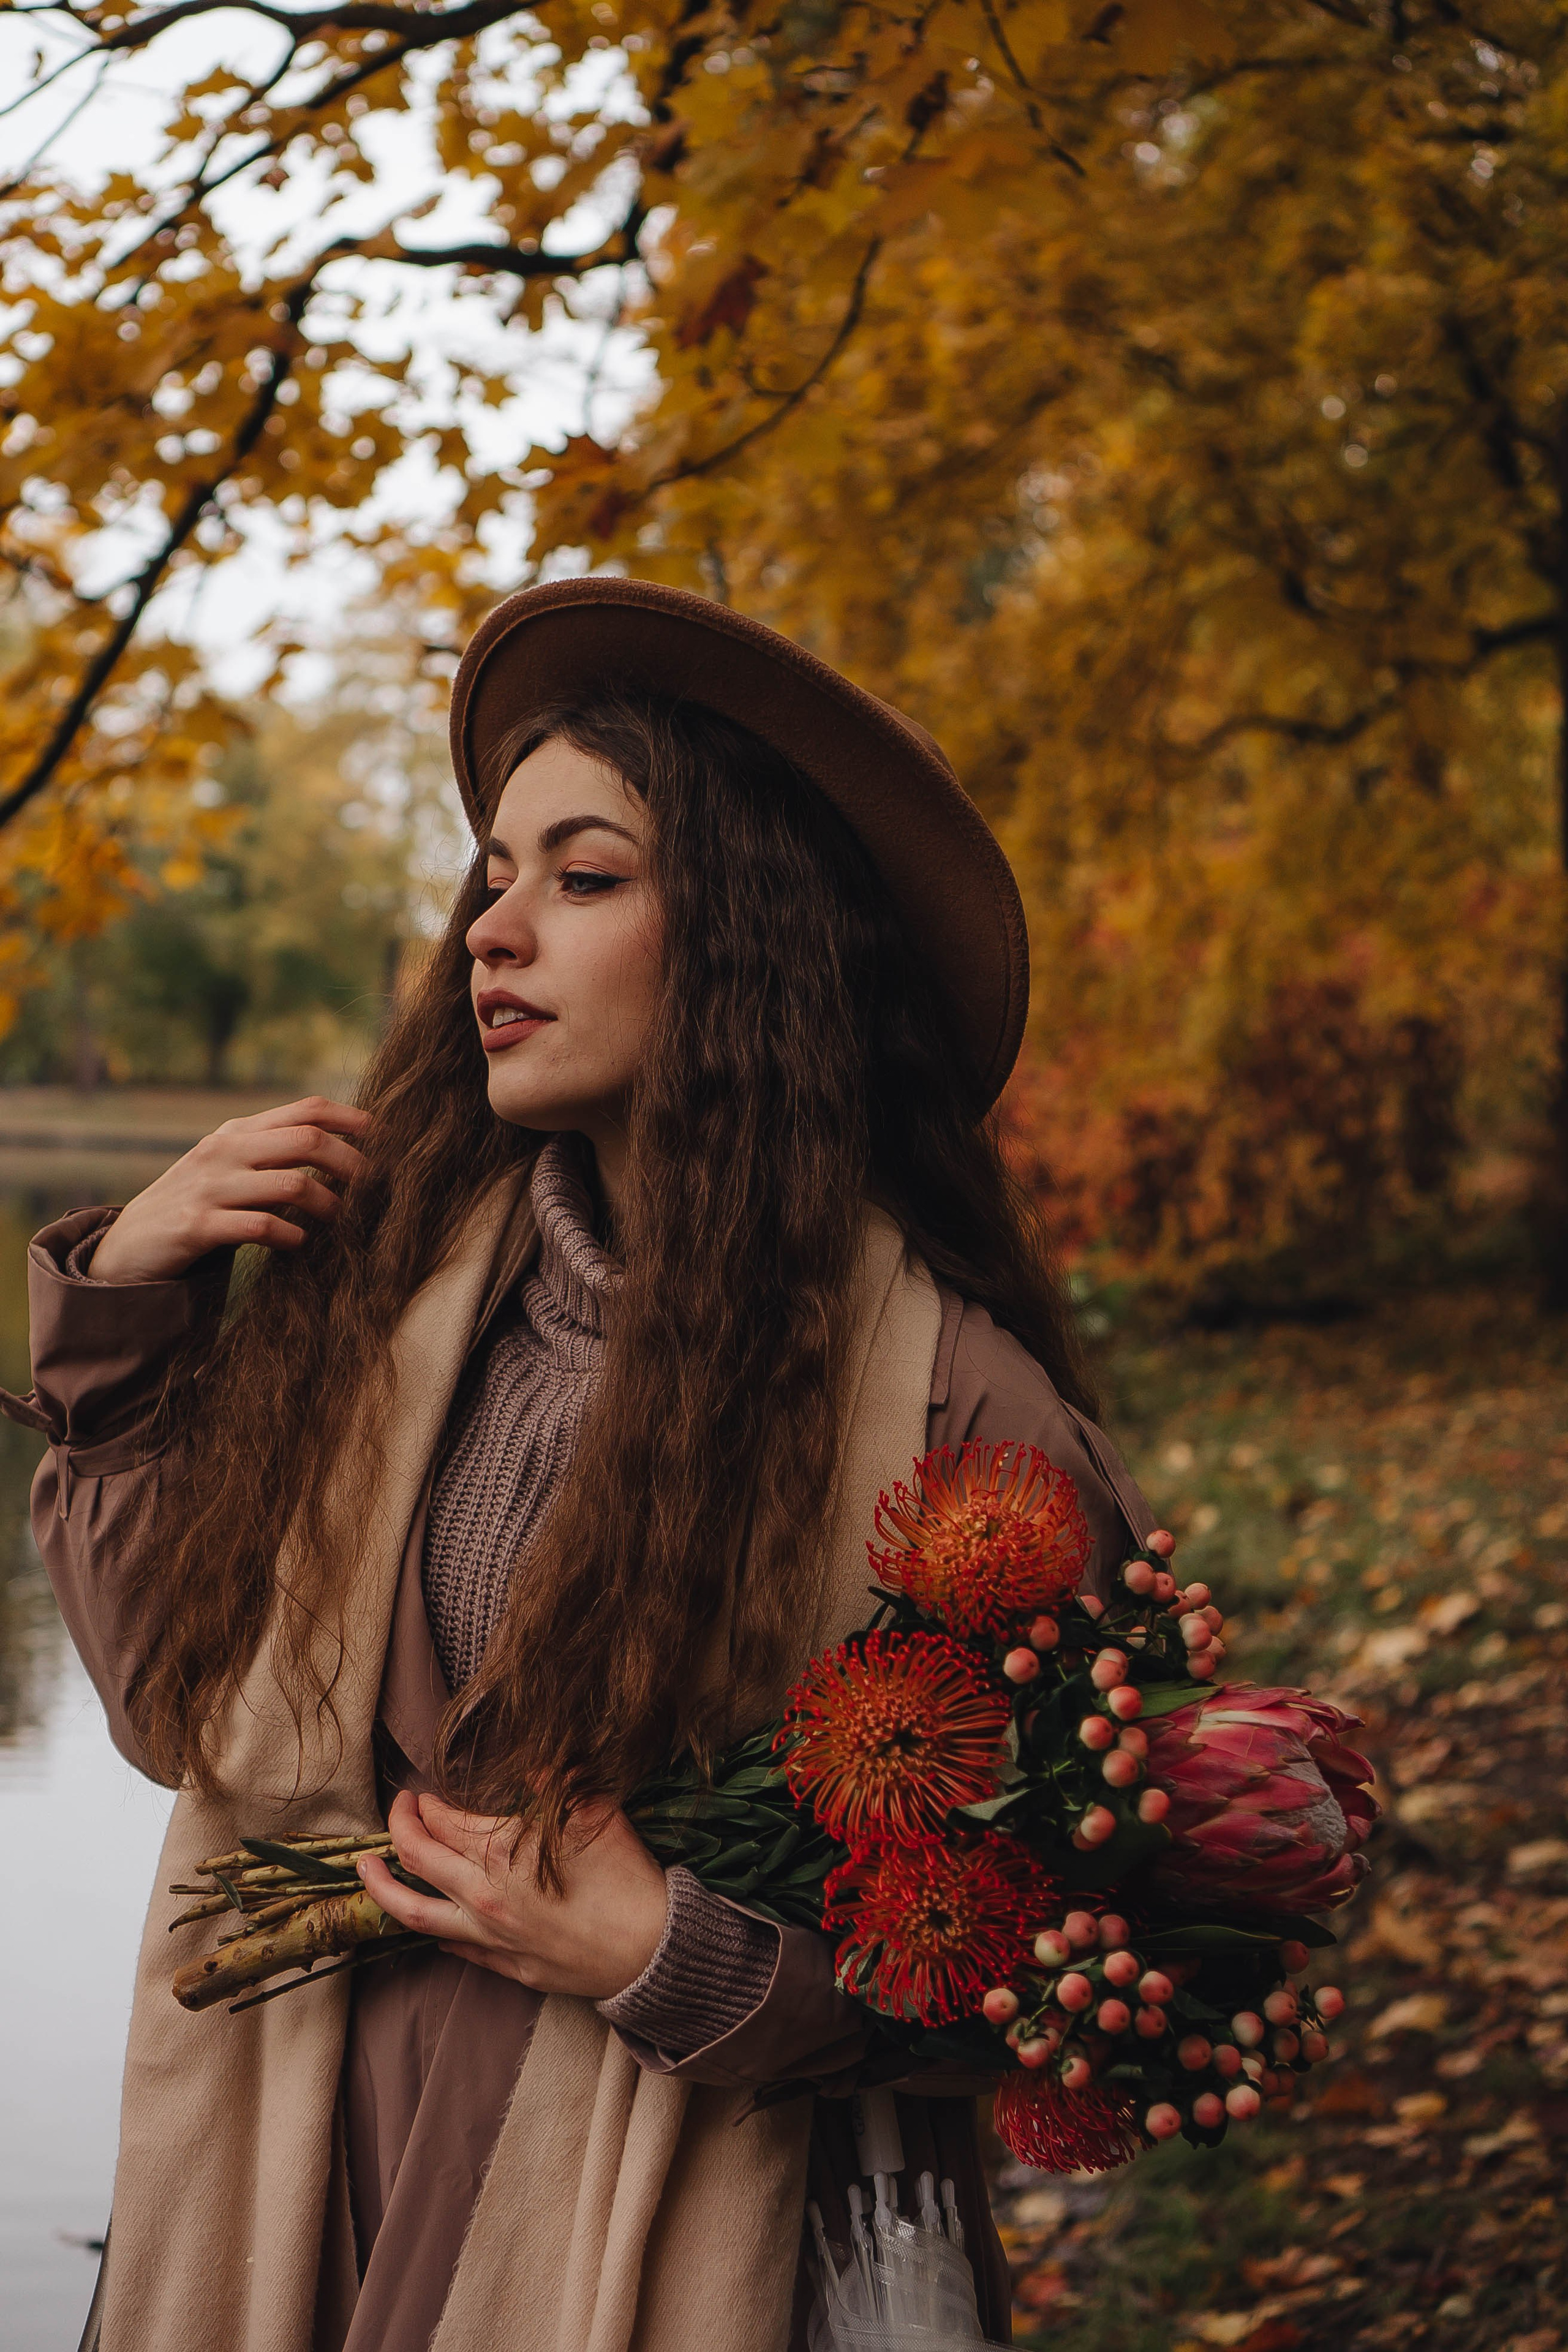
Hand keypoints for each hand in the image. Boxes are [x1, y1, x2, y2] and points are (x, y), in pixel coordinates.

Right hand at [88, 1096, 368, 1282]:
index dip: (352, 1119)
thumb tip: (345, 1156)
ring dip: (329, 1206)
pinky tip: (300, 1245)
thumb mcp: (230, 1170)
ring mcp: (208, 1187)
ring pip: (292, 1184)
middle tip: (376, 1190)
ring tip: (342, 1223)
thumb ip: (272, 1157)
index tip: (386, 1138)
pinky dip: (291, 1237)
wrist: (127, 1248)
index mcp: (236, 1132)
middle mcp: (223, 1151)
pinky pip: (260, 1226)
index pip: (305, 1109)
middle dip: (353, 1165)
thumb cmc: (195, 1208)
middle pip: (308, 1141)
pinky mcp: (196, 1225)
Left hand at [359, 1788, 669, 2000]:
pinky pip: (453, 1947)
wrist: (652, 1949)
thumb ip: (557, 1782)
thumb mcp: (595, 1813)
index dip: (428, 1804)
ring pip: (414, 1913)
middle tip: (400, 1810)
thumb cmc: (627, 1877)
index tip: (425, 1795)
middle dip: (400, 1828)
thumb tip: (533, 1765)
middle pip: (418, 1858)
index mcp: (503, 1852)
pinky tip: (427, 1919)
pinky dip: (433, 1929)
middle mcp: (484, 1895)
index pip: (443, 1821)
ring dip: (382, 1887)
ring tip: (365, 1869)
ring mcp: (490, 1936)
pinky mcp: (505, 1965)